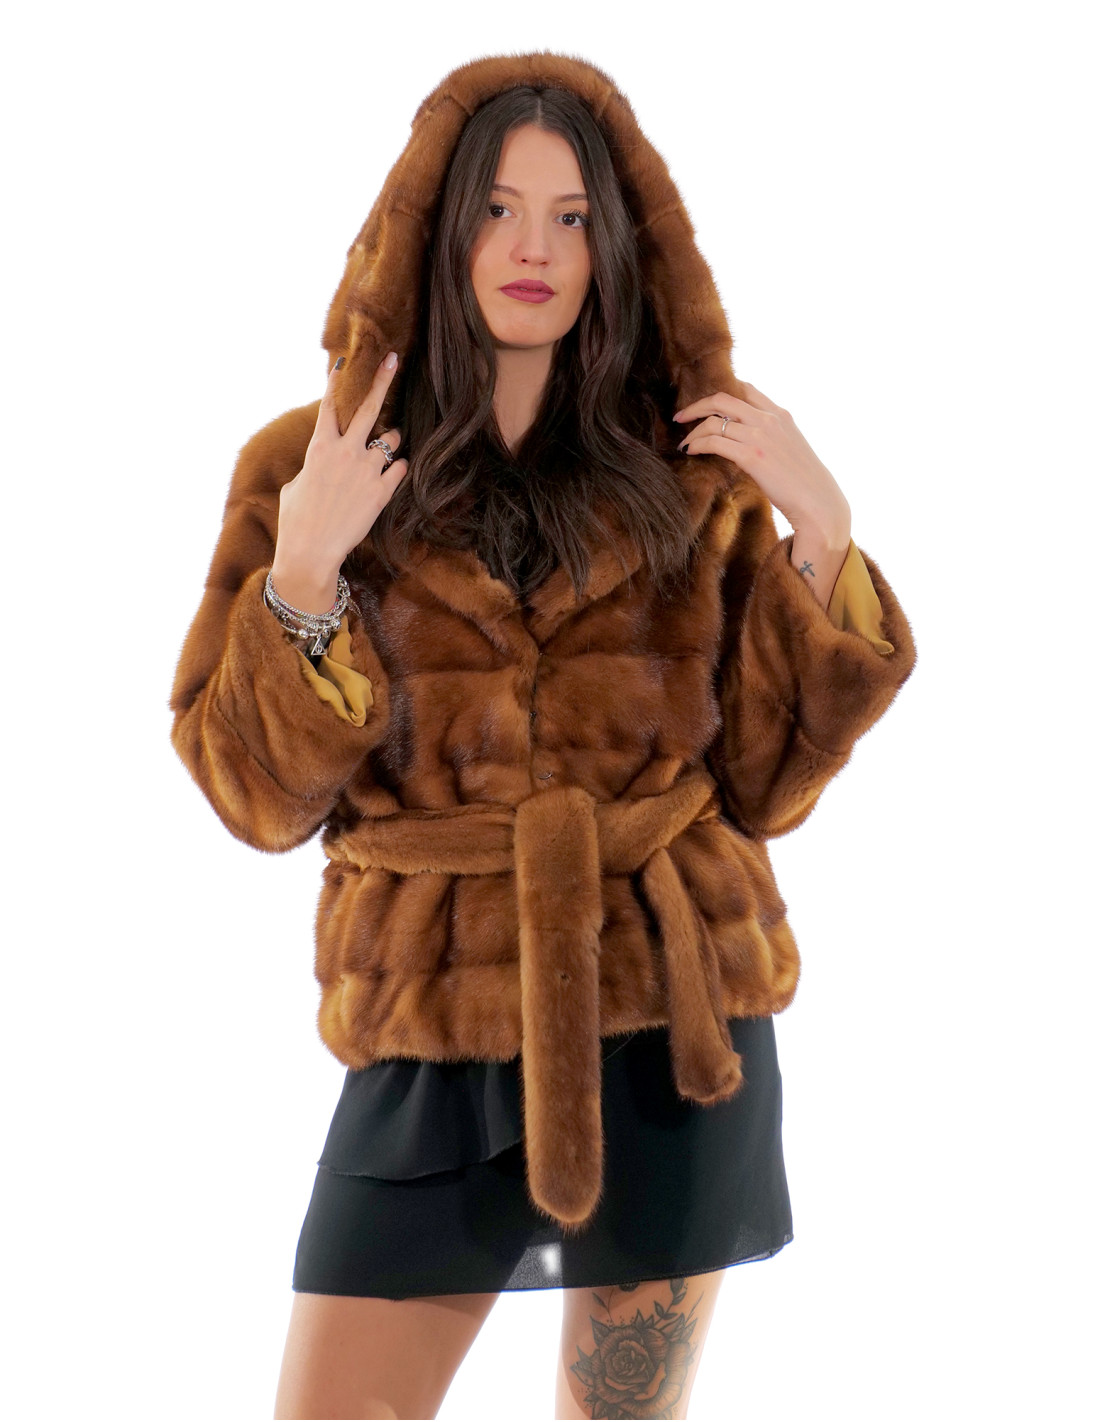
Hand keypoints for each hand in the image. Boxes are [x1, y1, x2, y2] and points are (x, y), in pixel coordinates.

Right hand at [274, 352, 410, 590]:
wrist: (311, 550)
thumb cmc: (296, 520)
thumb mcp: (295, 486)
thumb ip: (313, 467)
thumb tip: (320, 465)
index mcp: (319, 447)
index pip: (329, 406)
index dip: (335, 383)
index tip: (344, 363)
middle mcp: (346, 452)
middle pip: (369, 408)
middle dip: (382, 380)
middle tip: (394, 359)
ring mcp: (367, 470)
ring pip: (391, 440)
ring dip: (389, 441)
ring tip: (384, 449)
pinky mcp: (383, 491)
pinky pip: (400, 468)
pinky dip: (398, 468)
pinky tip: (392, 474)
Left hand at [674, 381, 850, 541]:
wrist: (818, 503)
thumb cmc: (805, 483)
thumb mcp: (791, 448)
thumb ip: (772, 436)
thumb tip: (749, 441)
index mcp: (780, 415)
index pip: (745, 389)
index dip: (721, 395)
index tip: (705, 405)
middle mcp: (769, 419)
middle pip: (722, 399)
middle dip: (696, 405)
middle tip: (681, 417)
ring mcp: (760, 436)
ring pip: (714, 421)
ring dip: (693, 431)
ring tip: (685, 443)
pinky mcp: (752, 456)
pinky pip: (714, 442)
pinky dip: (697, 444)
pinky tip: (691, 451)